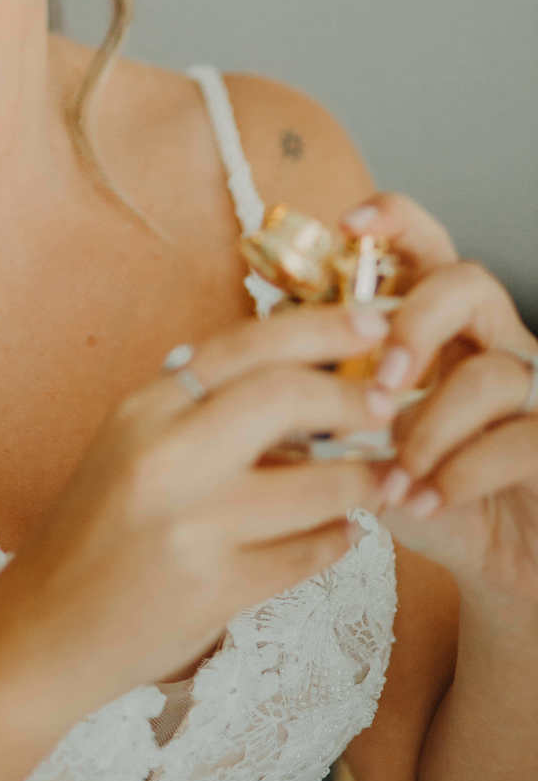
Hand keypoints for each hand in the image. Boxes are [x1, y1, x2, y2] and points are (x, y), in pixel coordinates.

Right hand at [0, 302, 392, 726]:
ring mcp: (194, 526)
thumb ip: (200, 408)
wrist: (46, 629)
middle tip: (388, 404)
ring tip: (377, 477)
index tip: (374, 320)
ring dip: (363, 479)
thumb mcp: (132, 445)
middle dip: (354, 397)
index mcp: (144, 409)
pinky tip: (336, 533)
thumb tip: (301, 371)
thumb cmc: (97, 529)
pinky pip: (309, 554)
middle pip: (287, 396)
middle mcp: (166, 457)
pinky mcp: (217, 590)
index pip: (243, 345)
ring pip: (319, 485)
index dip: (320, 325)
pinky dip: (336, 538)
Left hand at [342, 192, 537, 603]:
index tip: (348, 223)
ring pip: (494, 372)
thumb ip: (328, 385)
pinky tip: (424, 500)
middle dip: (419, 324)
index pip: (424, 246)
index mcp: (438, 324)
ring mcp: (531, 389)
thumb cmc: (417, 487)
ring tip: (396, 470)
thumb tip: (270, 346)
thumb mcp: (359, 434)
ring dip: (433, 426)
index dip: (393, 220)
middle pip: (470, 283)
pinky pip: (520, 438)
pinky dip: (461, 473)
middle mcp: (490, 341)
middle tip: (382, 381)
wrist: (488, 561)